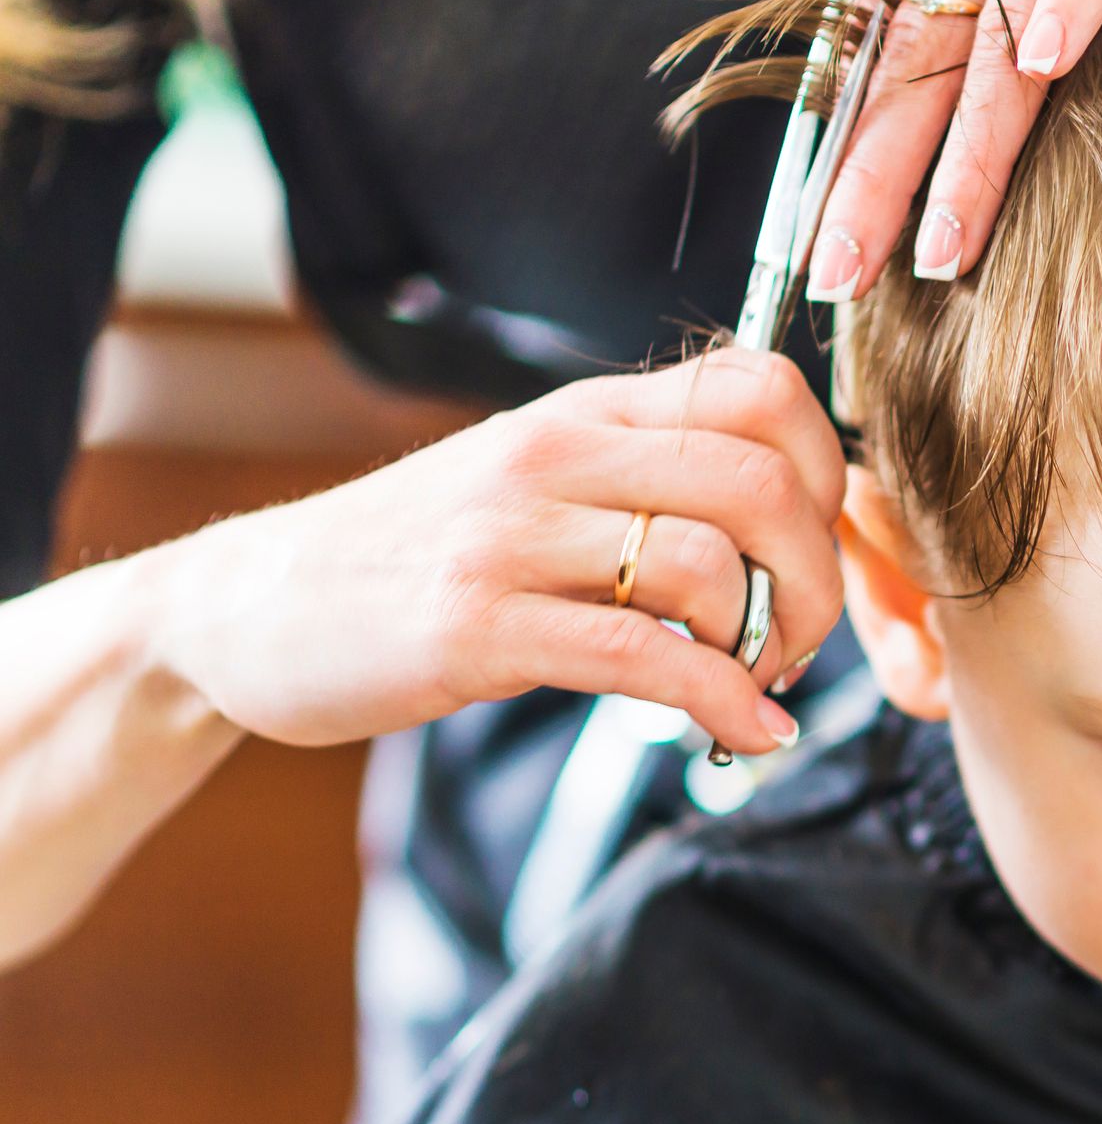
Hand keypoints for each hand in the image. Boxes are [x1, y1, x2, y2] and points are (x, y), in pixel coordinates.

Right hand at [154, 349, 845, 754]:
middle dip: (817, 578)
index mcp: (585, 410)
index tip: (819, 549)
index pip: (759, 387)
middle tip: (799, 640)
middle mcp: (556, 452)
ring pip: (710, 566)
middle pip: (762, 482)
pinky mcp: (476, 626)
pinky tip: (741, 736)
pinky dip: (721, 705)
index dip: (827, 469)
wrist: (250, 604)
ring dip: (766, 646)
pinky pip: (643, 659)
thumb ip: (644, 478)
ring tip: (751, 686)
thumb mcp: (535, 480)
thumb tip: (789, 516)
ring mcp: (511, 536)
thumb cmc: (419, 551)